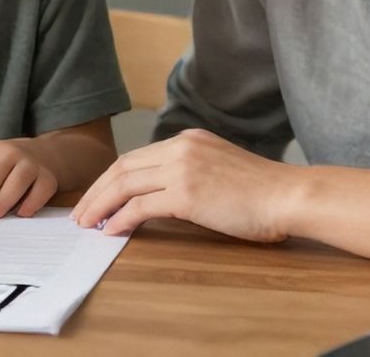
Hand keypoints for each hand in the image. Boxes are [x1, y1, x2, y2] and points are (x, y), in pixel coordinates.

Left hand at [70, 129, 300, 241]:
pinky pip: (140, 206)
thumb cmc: (262, 191)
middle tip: (81, 213)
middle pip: (122, 167)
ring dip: (101, 205)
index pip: (136, 157)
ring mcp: (182, 168)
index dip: (111, 179)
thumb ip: (192, 172)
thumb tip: (161, 197)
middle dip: (97, 191)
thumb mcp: (219, 168)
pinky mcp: (187, 193)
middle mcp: (180, 147)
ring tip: (87, 224)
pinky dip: (121, 218)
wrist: (288, 195)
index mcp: (187, 140)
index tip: (97, 197)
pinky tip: (112, 231)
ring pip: (125, 184)